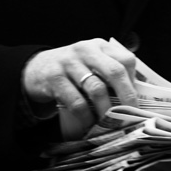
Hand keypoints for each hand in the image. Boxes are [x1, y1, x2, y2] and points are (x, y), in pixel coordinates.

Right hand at [21, 37, 138, 133]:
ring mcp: (69, 63)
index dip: (133, 81)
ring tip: (110, 124)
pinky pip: (76, 101)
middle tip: (130, 115)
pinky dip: (86, 116)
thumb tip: (135, 94)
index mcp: (101, 45)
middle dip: (126, 96)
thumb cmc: (72, 69)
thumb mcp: (92, 62)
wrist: (35, 69)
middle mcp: (87, 50)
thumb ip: (111, 72)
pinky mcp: (54, 78)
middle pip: (115, 72)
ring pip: (96, 89)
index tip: (136, 100)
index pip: (126, 59)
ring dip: (106, 110)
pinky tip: (89, 124)